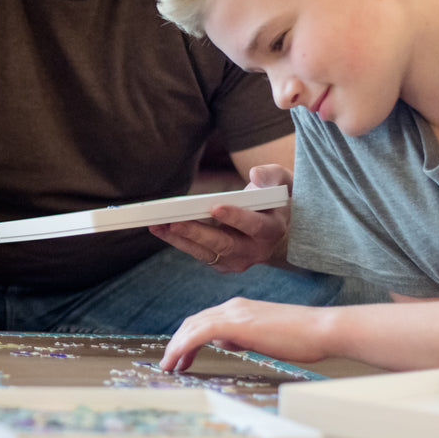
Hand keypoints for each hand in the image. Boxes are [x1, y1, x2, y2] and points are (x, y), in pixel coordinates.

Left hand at [149, 164, 291, 271]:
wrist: (274, 223)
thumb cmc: (273, 197)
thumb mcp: (281, 181)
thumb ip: (270, 176)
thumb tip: (255, 175)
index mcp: (272, 229)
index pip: (255, 225)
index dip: (236, 217)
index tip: (215, 207)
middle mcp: (256, 250)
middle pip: (224, 244)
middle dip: (197, 233)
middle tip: (174, 221)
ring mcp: (237, 259)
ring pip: (206, 252)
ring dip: (179, 239)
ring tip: (157, 225)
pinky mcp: (221, 262)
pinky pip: (197, 252)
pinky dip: (177, 241)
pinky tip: (159, 229)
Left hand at [160, 297, 332, 371]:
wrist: (323, 329)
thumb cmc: (303, 337)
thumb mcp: (265, 337)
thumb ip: (243, 337)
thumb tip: (225, 342)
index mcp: (240, 309)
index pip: (204, 321)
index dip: (188, 338)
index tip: (181, 357)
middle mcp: (233, 307)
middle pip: (193, 322)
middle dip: (177, 343)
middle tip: (170, 363)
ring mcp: (234, 313)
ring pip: (192, 326)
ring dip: (176, 346)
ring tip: (169, 366)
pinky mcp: (237, 323)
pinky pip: (200, 333)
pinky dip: (184, 346)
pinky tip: (178, 360)